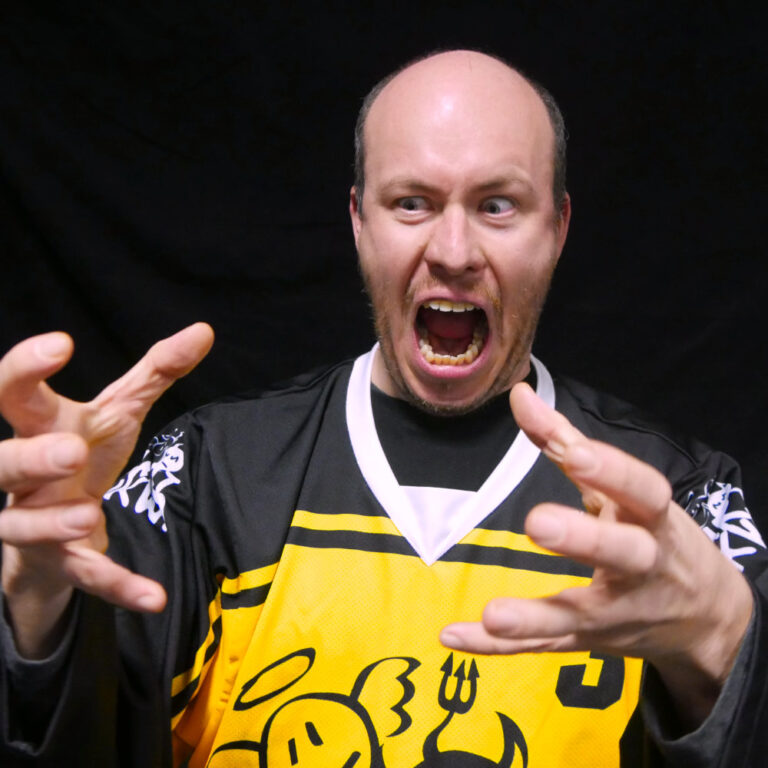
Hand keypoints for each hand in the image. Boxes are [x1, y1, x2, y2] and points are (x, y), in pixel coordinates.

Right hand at [0, 324, 213, 656]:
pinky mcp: (63, 562)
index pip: (14, 393)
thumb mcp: (118, 409)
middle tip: (72, 451)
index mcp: (38, 426)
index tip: (60, 344)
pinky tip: (154, 597)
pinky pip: (84, 576)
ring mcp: (35, 522)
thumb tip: (204, 331)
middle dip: (28, 458)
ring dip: (50, 523)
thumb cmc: (80, 450)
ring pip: (22, 526)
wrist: (56, 523)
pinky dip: (117, 587)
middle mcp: (23, 474)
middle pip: (1, 463)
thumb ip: (156, 371)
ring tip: (86, 513)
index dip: (25, 368)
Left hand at [440, 382, 752, 725]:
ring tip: (493, 613)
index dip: (612, 471)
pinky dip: (499, 647)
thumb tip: (519, 393)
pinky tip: (454, 636)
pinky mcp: (590, 641)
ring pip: (579, 614)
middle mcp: (644, 565)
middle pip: (623, 553)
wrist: (704, 615)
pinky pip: (544, 644)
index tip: (574, 452)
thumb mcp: (623, 489)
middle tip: (538, 522)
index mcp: (653, 517)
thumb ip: (567, 442)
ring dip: (534, 616)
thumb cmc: (654, 533)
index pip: (642, 490)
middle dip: (586, 539)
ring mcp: (617, 611)